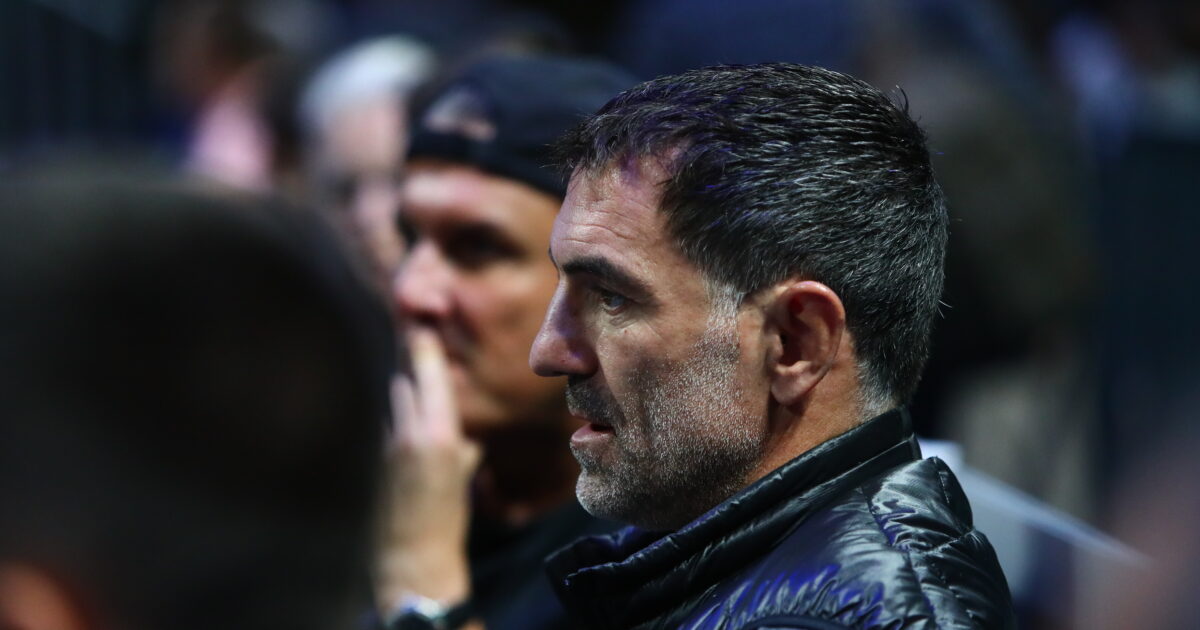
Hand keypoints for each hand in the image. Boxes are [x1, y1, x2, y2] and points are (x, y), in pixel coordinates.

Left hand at [377, 326, 481, 613]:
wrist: (411, 555)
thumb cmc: (445, 519)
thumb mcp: (460, 479)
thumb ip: (462, 449)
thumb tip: (464, 436)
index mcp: (439, 434)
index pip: (431, 378)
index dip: (425, 350)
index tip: (420, 327)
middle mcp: (407, 433)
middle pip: (401, 383)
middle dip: (407, 375)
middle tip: (407, 356)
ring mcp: (381, 444)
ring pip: (386, 404)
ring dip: (393, 400)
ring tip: (395, 391)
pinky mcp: (364, 457)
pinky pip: (375, 426)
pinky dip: (381, 423)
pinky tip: (381, 429)